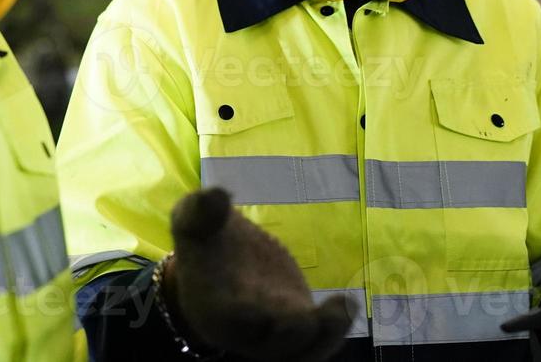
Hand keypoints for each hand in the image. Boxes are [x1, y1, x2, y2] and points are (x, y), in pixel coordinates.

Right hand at [161, 188, 352, 361]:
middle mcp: (246, 331)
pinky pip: (318, 340)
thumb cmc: (204, 240)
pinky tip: (348, 302)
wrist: (216, 262)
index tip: (259, 309)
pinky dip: (334, 328)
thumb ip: (200, 210)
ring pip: (302, 351)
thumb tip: (218, 195)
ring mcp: (275, 333)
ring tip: (343, 306)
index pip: (233, 319)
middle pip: (273, 346)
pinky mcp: (298, 325)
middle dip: (291, 334)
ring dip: (325, 335)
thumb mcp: (192, 220)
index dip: (247, 317)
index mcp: (216, 307)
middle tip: (308, 316)